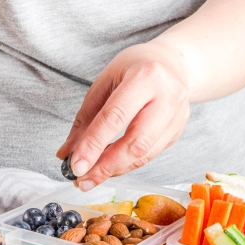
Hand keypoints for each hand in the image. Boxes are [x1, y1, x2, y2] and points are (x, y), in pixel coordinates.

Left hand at [56, 42, 190, 190]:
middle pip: (135, 142)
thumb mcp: (105, 83)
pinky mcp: (178, 131)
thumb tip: (66, 154)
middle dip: (105, 166)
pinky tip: (110, 168)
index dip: (93, 145)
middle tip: (82, 181)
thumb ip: (86, 119)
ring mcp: (177, 116)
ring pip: (145, 154)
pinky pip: (150, 155)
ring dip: (115, 170)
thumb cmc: (134, 69)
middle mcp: (167, 96)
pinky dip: (127, 165)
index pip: (115, 117)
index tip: (75, 166)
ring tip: (91, 179)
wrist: (173, 63)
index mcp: (145, 76)